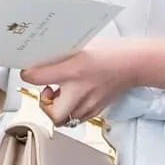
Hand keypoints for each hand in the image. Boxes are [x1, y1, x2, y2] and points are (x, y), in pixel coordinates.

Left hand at [20, 39, 135, 125]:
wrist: (136, 63)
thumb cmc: (112, 51)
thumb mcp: (82, 45)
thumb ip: (62, 54)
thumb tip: (42, 58)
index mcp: (73, 70)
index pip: (36, 77)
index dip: (28, 74)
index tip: (29, 71)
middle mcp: (79, 90)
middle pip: (50, 111)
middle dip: (45, 104)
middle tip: (49, 92)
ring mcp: (89, 103)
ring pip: (63, 119)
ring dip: (58, 108)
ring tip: (63, 95)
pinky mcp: (97, 110)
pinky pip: (76, 118)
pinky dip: (72, 111)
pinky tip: (77, 98)